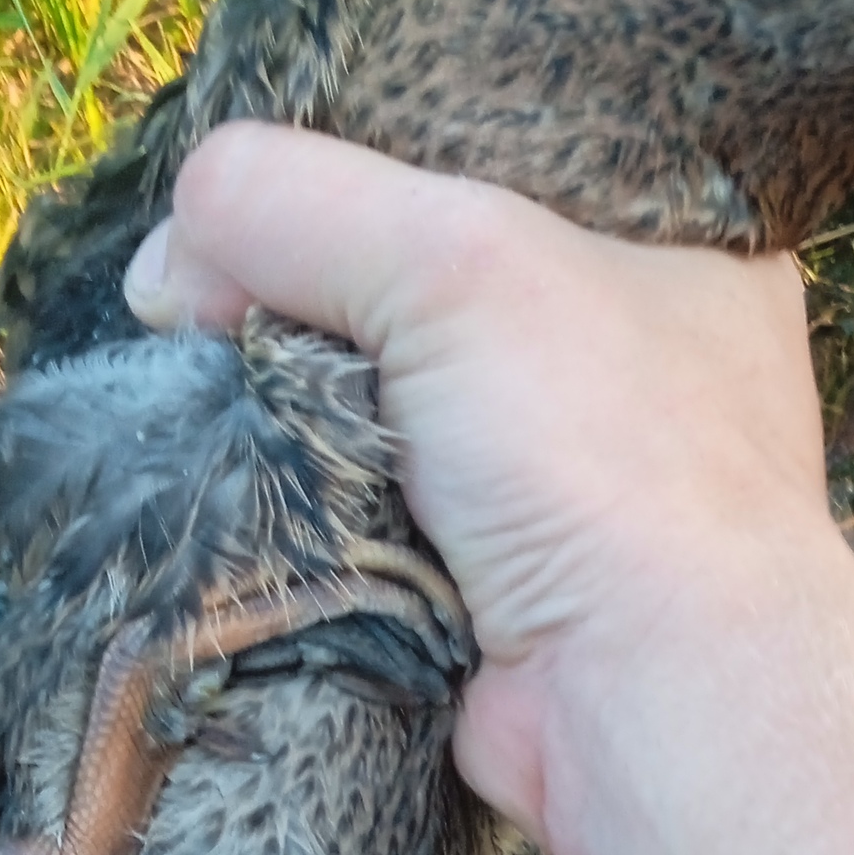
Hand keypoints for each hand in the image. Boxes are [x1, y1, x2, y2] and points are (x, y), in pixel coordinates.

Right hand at [125, 121, 828, 845]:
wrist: (646, 702)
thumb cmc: (603, 458)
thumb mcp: (449, 260)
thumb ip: (292, 202)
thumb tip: (171, 266)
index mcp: (682, 245)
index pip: (504, 155)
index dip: (378, 152)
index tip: (272, 178)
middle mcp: (641, 354)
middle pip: (430, 277)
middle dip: (321, 288)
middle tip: (219, 289)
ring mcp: (575, 474)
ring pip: (391, 399)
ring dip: (305, 404)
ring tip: (226, 382)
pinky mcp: (505, 576)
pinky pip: (375, 507)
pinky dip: (315, 500)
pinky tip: (265, 480)